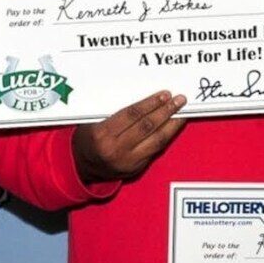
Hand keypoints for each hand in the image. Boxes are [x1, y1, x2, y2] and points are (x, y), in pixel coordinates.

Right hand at [72, 91, 186, 182]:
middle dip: (165, 111)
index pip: (132, 114)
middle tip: (178, 100)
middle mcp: (116, 148)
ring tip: (182, 112)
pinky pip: (156, 149)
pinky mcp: (136, 168)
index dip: (151, 103)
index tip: (164, 94)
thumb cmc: (87, 139)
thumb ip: (113, 111)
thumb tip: (143, 97)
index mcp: (102, 134)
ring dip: (172, 124)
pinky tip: (174, 126)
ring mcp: (128, 160)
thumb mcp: (92, 121)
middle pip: (147, 126)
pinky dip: (167, 136)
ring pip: (156, 140)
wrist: (81, 166)